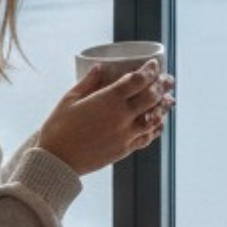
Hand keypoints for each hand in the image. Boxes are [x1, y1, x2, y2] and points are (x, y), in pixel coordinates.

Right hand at [36, 59, 176, 174]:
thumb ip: (87, 82)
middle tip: (168, 79)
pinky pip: (147, 137)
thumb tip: (100, 67)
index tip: (154, 64)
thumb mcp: (69, 100)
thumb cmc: (58, 128)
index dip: (149, 70)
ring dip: (163, 107)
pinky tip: (159, 123)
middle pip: (151, 97)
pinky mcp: (125, 149)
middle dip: (162, 85)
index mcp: (108, 100)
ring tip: (170, 99)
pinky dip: (155, 128)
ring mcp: (126, 134)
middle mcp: (122, 116)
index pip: (137, 80)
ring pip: (154, 117)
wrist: (57, 161)